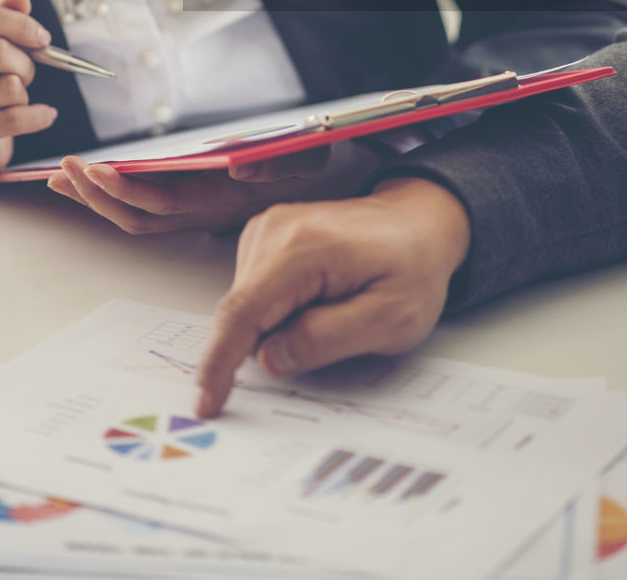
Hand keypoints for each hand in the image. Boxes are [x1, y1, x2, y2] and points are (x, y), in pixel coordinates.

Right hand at [0, 0, 57, 193]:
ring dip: (24, 91)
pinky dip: (37, 116)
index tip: (41, 37)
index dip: (18, 22)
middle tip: (26, 71)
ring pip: (8, 87)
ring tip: (14, 95)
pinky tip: (43, 114)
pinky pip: (12, 120)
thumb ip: (4, 12)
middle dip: (26, 62)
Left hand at [46, 142, 375, 234]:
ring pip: (136, 214)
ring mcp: (194, 206)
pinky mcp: (190, 196)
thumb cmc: (309, 161)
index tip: (101, 171)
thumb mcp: (305, 156)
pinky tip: (88, 179)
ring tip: (64, 177)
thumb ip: (277, 162)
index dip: (129, 191)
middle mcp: (202, 208)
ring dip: (97, 197)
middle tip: (67, 171)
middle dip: (98, 195)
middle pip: (139, 214)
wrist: (321, 180)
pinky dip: (111, 192)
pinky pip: (142, 202)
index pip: (165, 202)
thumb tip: (242, 168)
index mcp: (222, 199)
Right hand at [194, 177, 471, 417]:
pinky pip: (255, 290)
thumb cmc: (412, 267)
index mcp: (302, 248)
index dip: (219, 364)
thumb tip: (269, 358)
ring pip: (246, 303)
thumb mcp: (390, 319)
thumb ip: (326, 340)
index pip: (242, 314)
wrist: (420, 224)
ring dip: (274, 327)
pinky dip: (275, 311)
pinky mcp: (267, 235)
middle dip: (264, 346)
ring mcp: (268, 228)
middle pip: (241, 311)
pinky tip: (316, 303)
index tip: (207, 403)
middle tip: (328, 341)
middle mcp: (275, 229)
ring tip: (333, 313)